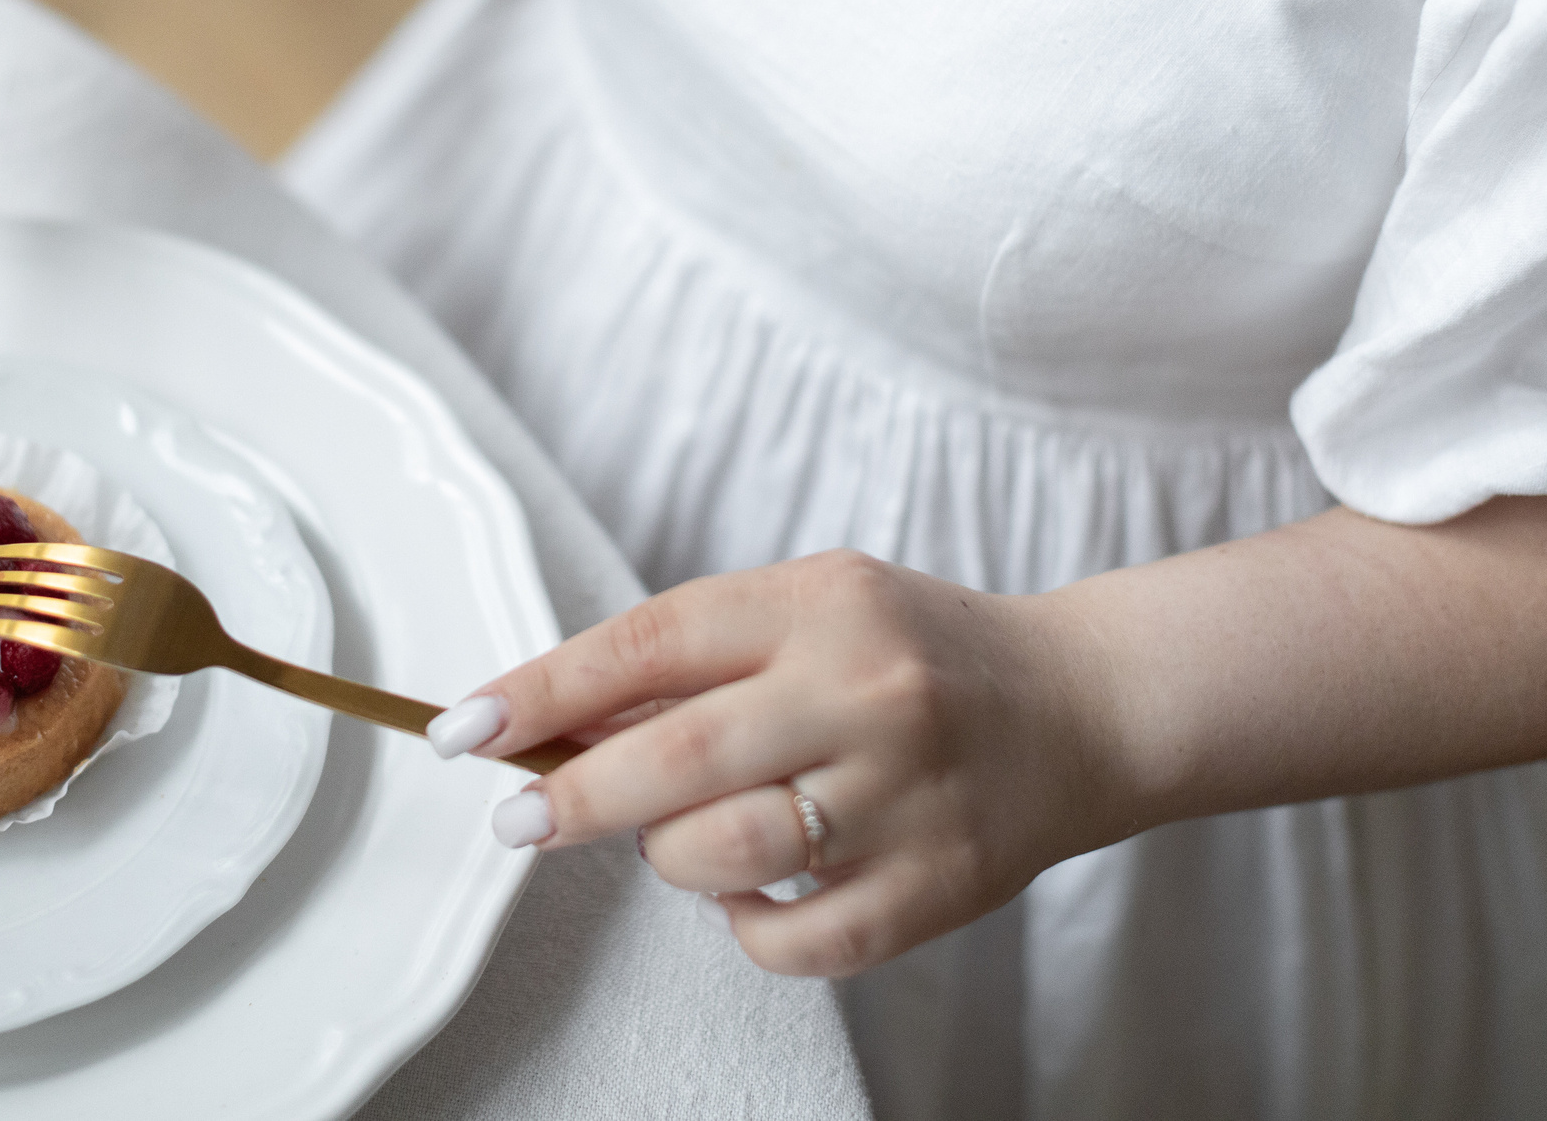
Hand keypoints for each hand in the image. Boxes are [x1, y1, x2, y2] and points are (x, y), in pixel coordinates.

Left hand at [433, 550, 1130, 976]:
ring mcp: (906, 796)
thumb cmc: (914, 654)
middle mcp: (866, 693)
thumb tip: (549, 719)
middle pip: (676, 758)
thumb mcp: (811, 605)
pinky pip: (794, 942)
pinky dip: (744, 927)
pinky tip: (750, 890)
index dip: (541, 689)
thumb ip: (693, 655)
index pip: (650, 642)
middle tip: (514, 820)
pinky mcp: (936, 888)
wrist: (1080, 708)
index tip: (465, 729)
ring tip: (674, 838)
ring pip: (723, 854)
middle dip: (568, 797)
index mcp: (823, 604)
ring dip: (666, 857)